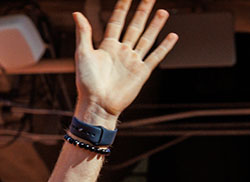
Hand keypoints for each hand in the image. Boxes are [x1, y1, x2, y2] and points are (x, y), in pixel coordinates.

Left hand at [73, 0, 177, 125]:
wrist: (97, 104)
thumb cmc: (86, 83)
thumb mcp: (83, 54)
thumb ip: (83, 33)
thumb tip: (77, 13)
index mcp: (107, 46)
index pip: (117, 21)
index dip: (122, 8)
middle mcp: (121, 52)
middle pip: (134, 26)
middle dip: (142, 11)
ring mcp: (132, 61)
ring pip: (146, 38)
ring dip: (155, 25)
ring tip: (162, 11)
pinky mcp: (141, 72)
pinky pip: (155, 56)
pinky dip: (165, 46)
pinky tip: (172, 36)